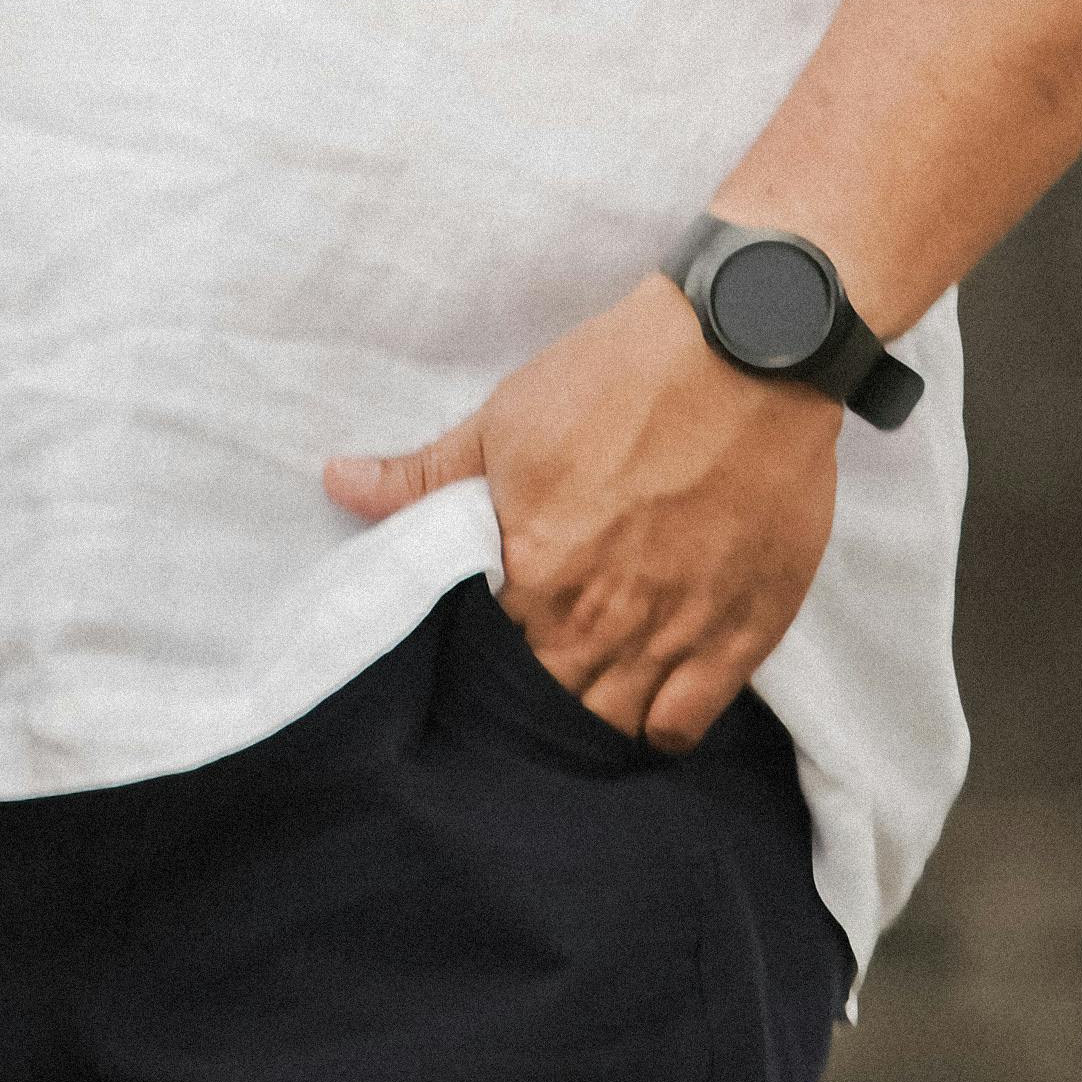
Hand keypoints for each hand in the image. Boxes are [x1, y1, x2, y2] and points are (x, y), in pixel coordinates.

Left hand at [326, 277, 838, 750]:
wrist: (743, 353)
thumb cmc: (620, 377)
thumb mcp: (506, 418)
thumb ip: (426, 474)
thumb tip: (338, 482)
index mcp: (534, 571)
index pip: (485, 660)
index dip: (479, 659)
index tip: (481, 646)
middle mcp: (600, 619)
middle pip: (548, 702)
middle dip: (532, 695)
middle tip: (532, 670)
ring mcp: (673, 635)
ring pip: (611, 726)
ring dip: (589, 717)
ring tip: (580, 690)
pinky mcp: (741, 636)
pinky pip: (684, 726)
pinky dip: (659, 728)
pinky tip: (645, 705)